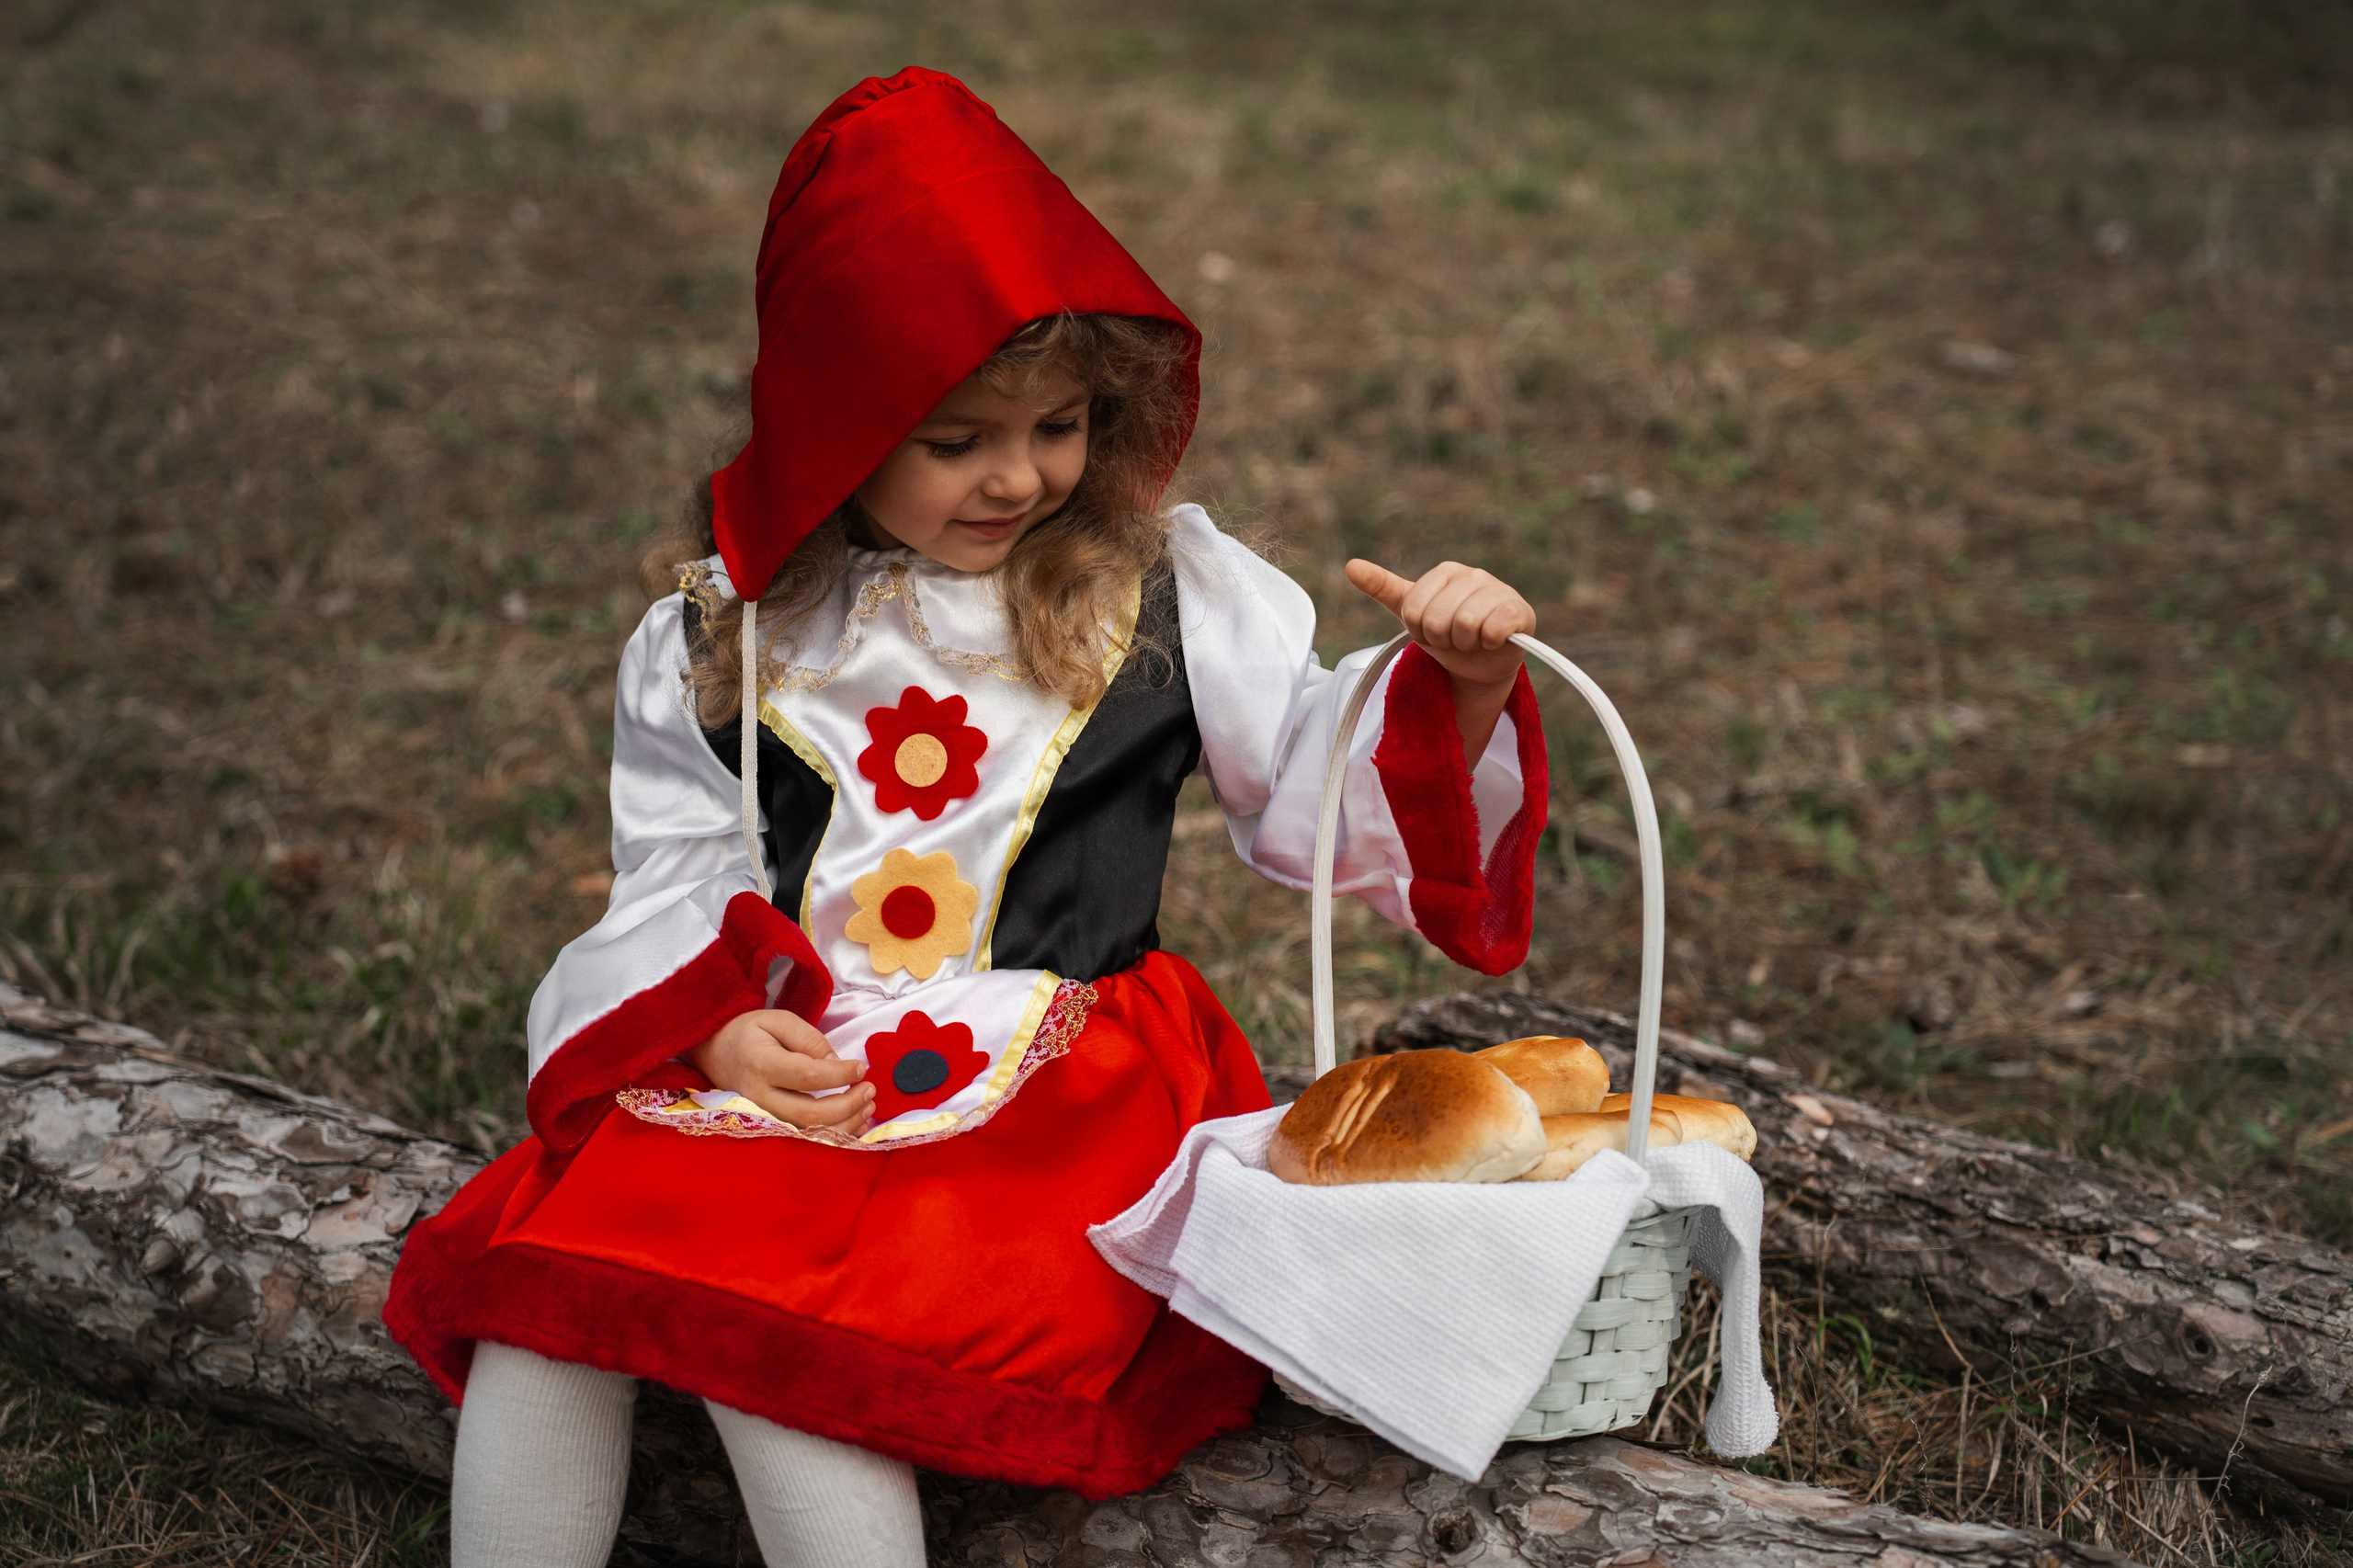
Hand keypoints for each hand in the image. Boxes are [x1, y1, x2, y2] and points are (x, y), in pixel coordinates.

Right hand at [685, 1010, 872, 1133]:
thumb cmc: (749, 1034)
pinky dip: (834, 1134)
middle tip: (870, 1089)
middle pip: (810, 1114)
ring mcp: (763, 1118)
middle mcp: (760, 1098)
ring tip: (868, 1105)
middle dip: (848, 1105)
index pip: (808, 1076)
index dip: (840, 1075)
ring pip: (809, 1133)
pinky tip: (854, 1122)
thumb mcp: (777, 1020)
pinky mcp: (769, 1127)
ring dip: (845, 1123)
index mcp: (762, 1065)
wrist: (714, 1053)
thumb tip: (836, 1063)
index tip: (861, 1068)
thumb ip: (809, 1039)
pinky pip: (804, 1138)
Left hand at [1345, 559, 1534, 689]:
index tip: (1432, 633)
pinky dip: (1489, 642)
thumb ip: (1382, 588)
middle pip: (1438, 619)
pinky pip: (1494, 628)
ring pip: (1466, 624)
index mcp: (1445, 571)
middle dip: (1443, 641)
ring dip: (1465, 644)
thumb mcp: (1411, 612)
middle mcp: (1473, 575)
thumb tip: (1349, 565)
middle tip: (1454, 640)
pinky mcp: (1519, 611)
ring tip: (1472, 641)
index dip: (1420, 632)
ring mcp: (1498, 590)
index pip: (1413, 610)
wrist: (1483, 663)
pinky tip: (1492, 641)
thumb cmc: (1446, 634)